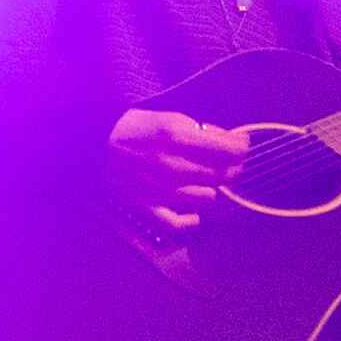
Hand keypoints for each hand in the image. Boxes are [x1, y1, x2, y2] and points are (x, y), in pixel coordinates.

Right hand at [107, 106, 251, 238]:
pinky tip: (196, 213)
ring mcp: (158, 188)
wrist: (96, 143)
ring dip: (214, 189)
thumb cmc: (136, 128)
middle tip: (233, 163)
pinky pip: (176, 222)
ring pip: (206, 198)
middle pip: (220, 174)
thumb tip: (232, 141)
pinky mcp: (146, 205)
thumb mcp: (170, 118)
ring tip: (211, 181)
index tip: (244, 145)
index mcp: (175, 137)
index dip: (241, 147)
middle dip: (233, 167)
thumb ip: (201, 131)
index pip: (226, 149)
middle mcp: (169, 164)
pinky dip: (191, 220)